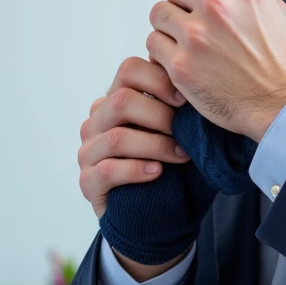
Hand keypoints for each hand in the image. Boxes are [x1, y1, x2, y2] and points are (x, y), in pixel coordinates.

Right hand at [78, 55, 188, 219]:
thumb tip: (197, 77)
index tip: (185, 100)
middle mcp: (97, 121)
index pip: (128, 69)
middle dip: (160, 116)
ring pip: (117, 138)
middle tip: (185, 133)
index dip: (158, 79)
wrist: (153, 215)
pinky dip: (137, 170)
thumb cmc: (167, 166)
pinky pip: (108, 170)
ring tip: (181, 155)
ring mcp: (88, 151)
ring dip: (156, 145)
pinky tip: (158, 172)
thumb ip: (175, 106)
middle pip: (121, 101)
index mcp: (116, 100)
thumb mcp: (173, 132)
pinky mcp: (88, 182)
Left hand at [146, 0, 285, 140]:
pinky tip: (182, 62)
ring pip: (159, 14)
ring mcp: (195, 36)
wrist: (285, 107)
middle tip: (194, 21)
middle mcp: (217, 5)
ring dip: (169, 27)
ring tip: (187, 44)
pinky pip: (154, 45)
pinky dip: (164, 53)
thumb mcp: (278, 13)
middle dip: (182, 1)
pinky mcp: (180, 66)